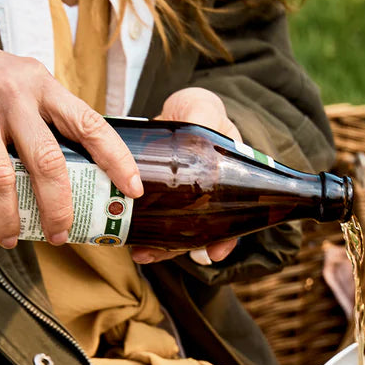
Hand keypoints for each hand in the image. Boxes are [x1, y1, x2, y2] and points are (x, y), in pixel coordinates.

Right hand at [0, 28, 141, 246]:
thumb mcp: (20, 84)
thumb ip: (49, 118)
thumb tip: (89, 175)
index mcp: (40, 84)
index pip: (89, 123)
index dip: (115, 159)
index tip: (133, 190)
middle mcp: (10, 91)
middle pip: (48, 162)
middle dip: (59, 209)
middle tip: (60, 235)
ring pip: (2, 178)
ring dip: (10, 219)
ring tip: (12, 238)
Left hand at [129, 87, 242, 266]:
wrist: (177, 110)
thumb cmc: (199, 109)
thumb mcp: (203, 108)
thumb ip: (201, 116)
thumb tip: (197, 130)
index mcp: (226, 183)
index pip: (233, 219)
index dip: (226, 239)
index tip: (214, 254)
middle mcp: (206, 199)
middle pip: (198, 232)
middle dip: (178, 248)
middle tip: (156, 255)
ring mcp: (183, 201)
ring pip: (174, 231)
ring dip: (158, 246)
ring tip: (140, 254)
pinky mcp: (161, 197)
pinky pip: (154, 219)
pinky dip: (144, 231)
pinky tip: (131, 239)